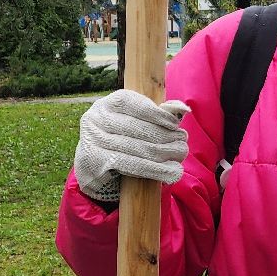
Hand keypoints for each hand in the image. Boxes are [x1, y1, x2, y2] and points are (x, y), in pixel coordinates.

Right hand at [73, 89, 191, 201]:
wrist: (95, 167)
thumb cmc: (123, 139)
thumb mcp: (137, 122)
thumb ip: (160, 113)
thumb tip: (184, 110)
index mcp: (106, 104)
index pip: (132, 103)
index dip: (156, 113)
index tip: (175, 124)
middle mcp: (94, 119)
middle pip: (137, 128)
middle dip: (165, 137)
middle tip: (183, 144)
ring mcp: (92, 141)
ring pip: (137, 148)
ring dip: (164, 153)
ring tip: (180, 155)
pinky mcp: (95, 162)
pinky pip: (131, 165)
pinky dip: (155, 170)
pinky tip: (172, 172)